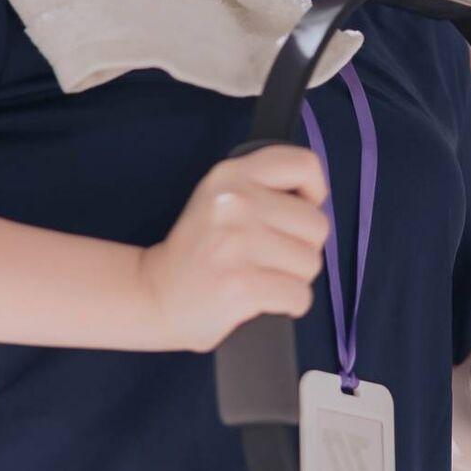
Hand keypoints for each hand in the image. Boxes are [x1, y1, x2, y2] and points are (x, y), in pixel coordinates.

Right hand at [137, 143, 330, 353]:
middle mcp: (235, 202)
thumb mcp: (220, 198)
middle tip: (270, 257)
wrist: (152, 293)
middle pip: (317, 225)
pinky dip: (289, 305)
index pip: (304, 165)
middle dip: (303, 248)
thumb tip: (316, 202)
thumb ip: (262, 188)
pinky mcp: (243, 285)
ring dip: (294, 278)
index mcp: (231, 174)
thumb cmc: (198, 250)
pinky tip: (264, 299)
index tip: (297, 213)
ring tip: (263, 277)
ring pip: (311, 263)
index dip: (315, 192)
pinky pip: (300, 296)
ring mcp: (238, 244)